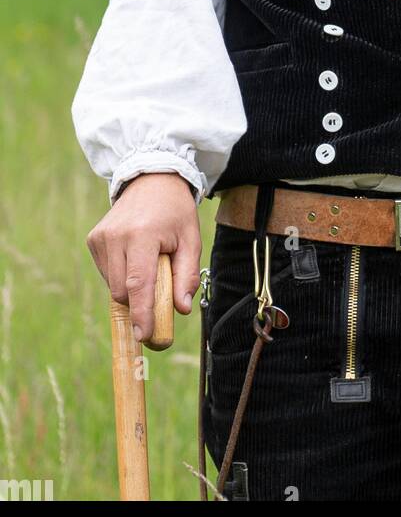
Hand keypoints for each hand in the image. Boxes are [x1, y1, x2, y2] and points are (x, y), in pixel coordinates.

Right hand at [86, 173, 201, 342]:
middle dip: (142, 303)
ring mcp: (101, 238)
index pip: (139, 283)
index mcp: (142, 234)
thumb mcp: (192, 239)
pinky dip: (123, 275)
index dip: (142, 314)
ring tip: (150, 262)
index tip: (145, 336)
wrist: (151, 180)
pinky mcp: (93, 240)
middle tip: (163, 296)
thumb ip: (187, 275)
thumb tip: (181, 309)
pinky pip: (108, 274)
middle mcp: (116, 236)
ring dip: (133, 287)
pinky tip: (136, 256)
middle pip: (124, 291)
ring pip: (114, 285)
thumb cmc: (175, 211)